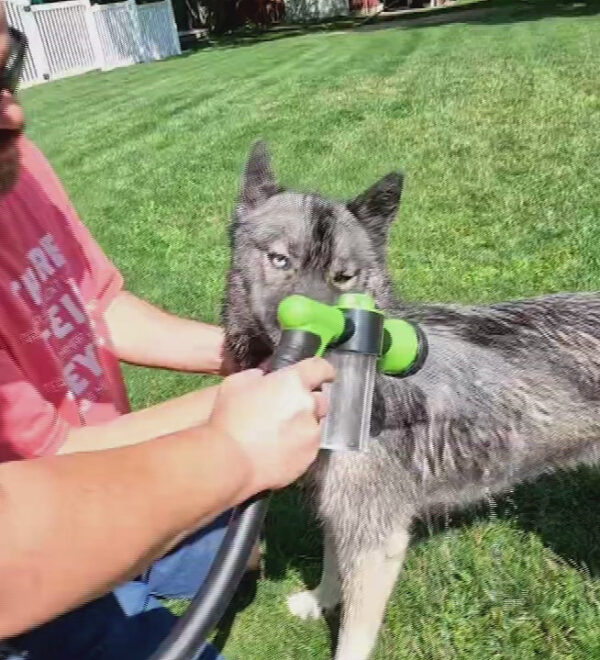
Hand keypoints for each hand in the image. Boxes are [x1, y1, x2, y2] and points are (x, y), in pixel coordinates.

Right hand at [207, 357, 334, 493]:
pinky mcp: (309, 457)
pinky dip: (298, 447)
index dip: (323, 370)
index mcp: (294, 382)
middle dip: (307, 402)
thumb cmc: (229, 419)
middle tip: (286, 409)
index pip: (321, 368)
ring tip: (278, 434)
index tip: (323, 375)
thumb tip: (264, 378)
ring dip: (302, 425)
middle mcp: (309, 406)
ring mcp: (311, 434)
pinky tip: (278, 451)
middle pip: (319, 399)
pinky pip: (308, 447)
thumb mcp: (235, 384)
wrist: (230, 462)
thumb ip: (256, 376)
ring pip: (314, 425)